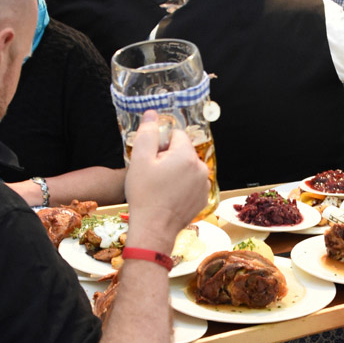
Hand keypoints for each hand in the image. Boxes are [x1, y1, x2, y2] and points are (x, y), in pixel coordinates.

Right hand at [124, 112, 209, 248]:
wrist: (153, 228)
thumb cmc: (145, 194)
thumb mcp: (139, 160)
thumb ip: (147, 133)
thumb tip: (152, 114)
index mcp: (187, 156)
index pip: (177, 135)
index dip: (162, 144)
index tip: (153, 159)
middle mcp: (201, 168)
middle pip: (184, 151)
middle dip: (170, 158)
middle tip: (155, 175)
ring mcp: (204, 184)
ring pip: (188, 167)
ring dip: (177, 172)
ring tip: (162, 187)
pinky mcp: (203, 198)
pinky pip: (192, 183)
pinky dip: (183, 186)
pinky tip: (170, 196)